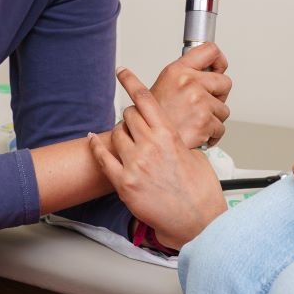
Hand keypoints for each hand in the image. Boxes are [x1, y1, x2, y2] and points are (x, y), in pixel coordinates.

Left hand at [90, 67, 226, 249]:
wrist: (197, 222)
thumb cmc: (201, 193)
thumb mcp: (195, 155)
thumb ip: (176, 140)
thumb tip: (166, 136)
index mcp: (169, 136)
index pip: (145, 100)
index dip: (131, 81)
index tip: (123, 72)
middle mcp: (149, 146)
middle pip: (128, 115)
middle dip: (131, 116)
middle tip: (135, 123)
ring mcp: (134, 165)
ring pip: (116, 134)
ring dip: (120, 134)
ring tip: (128, 142)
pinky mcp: (123, 184)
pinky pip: (102, 159)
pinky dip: (96, 147)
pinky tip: (92, 141)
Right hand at [147, 43, 231, 148]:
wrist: (147, 140)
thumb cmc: (154, 116)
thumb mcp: (164, 84)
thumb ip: (186, 75)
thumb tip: (209, 70)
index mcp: (178, 71)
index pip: (210, 50)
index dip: (219, 60)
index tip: (218, 68)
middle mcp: (188, 82)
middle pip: (225, 82)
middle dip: (218, 95)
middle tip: (203, 104)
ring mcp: (198, 102)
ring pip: (224, 109)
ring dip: (213, 118)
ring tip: (195, 121)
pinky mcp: (205, 121)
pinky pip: (220, 128)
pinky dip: (211, 134)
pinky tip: (197, 132)